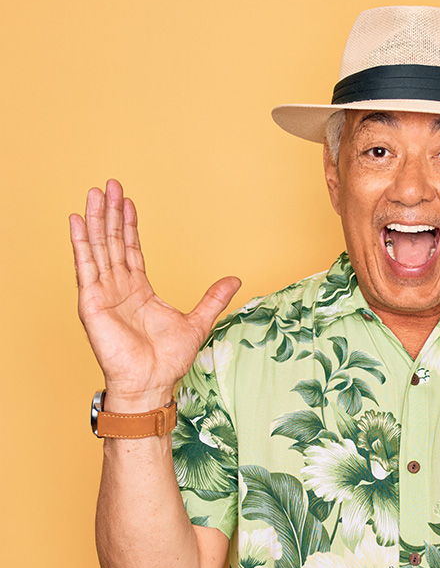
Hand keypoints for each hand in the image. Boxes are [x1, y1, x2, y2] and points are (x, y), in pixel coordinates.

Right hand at [69, 179, 240, 407]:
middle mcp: (118, 288)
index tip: (128, 201)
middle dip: (110, 214)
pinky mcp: (91, 303)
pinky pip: (85, 267)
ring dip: (94, 220)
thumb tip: (235, 280)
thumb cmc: (168, 361)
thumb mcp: (198, 322)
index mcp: (139, 291)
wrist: (151, 382)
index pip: (131, 250)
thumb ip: (213, 298)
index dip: (129, 225)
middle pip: (112, 242)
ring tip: (93, 193)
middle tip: (109, 184)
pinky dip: (80, 243)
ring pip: (98, 248)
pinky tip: (76, 221)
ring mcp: (103, 294)